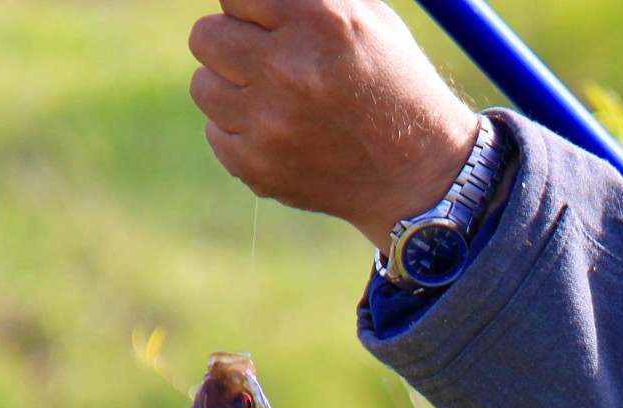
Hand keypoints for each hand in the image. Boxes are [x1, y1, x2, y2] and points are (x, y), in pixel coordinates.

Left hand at [188, 0, 480, 247]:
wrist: (419, 175)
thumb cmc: (392, 83)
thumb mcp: (367, 17)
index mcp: (320, 21)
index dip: (252, 11)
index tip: (271, 27)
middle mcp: (290, 69)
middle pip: (205, 36)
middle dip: (233, 45)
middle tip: (269, 62)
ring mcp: (269, 122)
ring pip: (204, 86)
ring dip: (235, 90)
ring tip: (281, 102)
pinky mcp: (256, 165)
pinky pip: (216, 131)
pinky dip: (243, 133)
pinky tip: (286, 136)